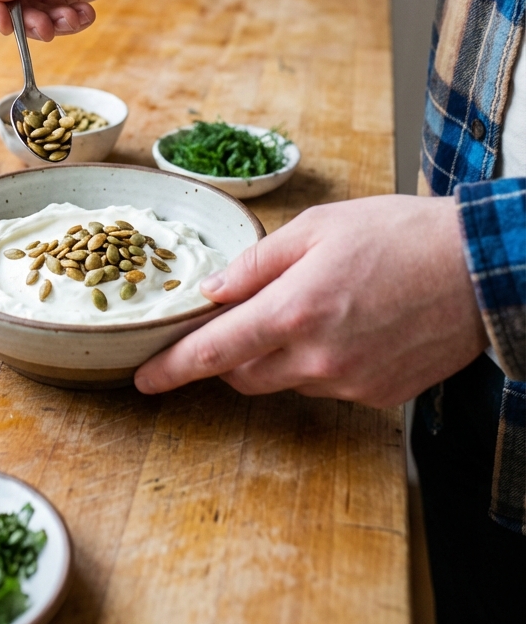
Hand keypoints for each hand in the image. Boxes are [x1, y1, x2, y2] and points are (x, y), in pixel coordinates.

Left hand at [135, 195, 488, 406]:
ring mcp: (349, 383)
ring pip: (285, 381)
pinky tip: (348, 326)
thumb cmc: (400, 235)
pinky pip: (326, 386)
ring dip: (277, 355)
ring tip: (314, 306)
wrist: (480, 269)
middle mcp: (317, 358)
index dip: (172, 369)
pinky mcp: (377, 397)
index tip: (144, 380)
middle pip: (243, 375)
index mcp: (294, 311)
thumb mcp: (319, 226)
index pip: (214, 353)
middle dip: (229, 353)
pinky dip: (320, 362)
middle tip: (239, 317)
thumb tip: (213, 291)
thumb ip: (258, 264)